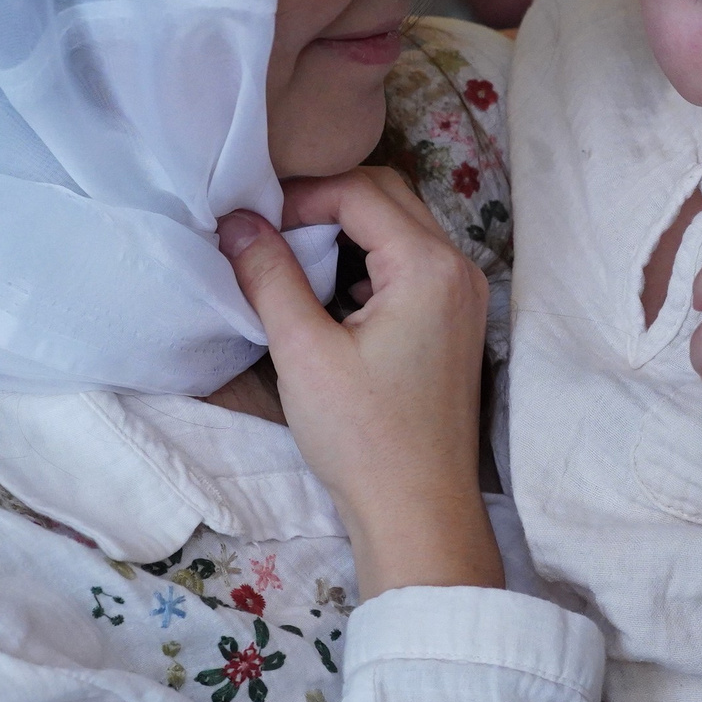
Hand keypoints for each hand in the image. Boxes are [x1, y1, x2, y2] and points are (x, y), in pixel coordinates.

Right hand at [221, 170, 501, 597]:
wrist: (418, 511)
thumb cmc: (363, 437)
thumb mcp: (303, 352)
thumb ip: (271, 277)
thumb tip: (237, 222)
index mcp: (429, 266)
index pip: (362, 191)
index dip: (302, 196)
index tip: (256, 223)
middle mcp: (459, 269)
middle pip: (390, 197)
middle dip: (326, 203)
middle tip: (271, 231)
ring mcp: (464, 297)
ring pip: (402, 230)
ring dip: (348, 232)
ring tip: (292, 260)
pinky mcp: (456, 324)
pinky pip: (411, 266)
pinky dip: (369, 264)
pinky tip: (330, 297)